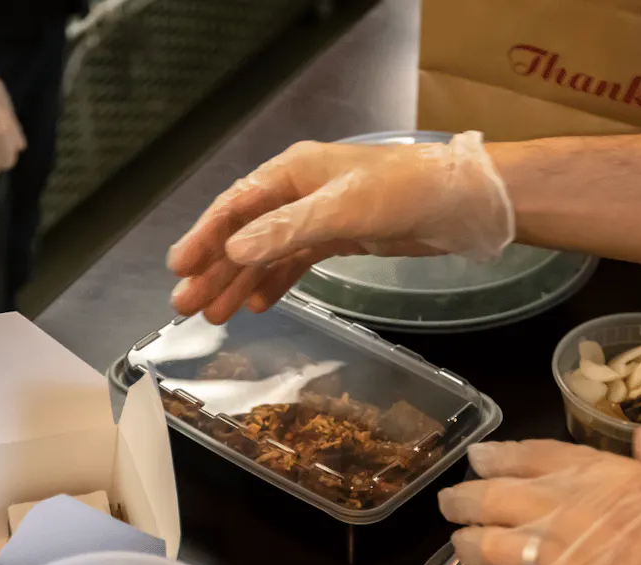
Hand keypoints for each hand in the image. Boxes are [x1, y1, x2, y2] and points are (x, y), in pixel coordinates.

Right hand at [164, 131, 513, 323]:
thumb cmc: (403, 192)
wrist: (463, 202)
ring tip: (214, 315)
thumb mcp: (341, 209)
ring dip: (239, 282)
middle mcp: (298, 192)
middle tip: (185, 306)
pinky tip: (257, 305)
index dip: (204, 238)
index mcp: (292, 173)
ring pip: (266, 253)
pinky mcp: (339, 238)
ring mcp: (318, 216)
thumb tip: (233, 251)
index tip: (178, 268)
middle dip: (214, 269)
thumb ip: (286, 230)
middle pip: (245, 234)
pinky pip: (294, 262)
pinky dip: (275, 283)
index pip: (235, 208)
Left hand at [437, 430, 640, 564]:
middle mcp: (570, 513)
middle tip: (452, 504)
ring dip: (469, 544)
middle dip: (464, 499)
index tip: (477, 460)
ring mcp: (560, 564)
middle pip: (493, 498)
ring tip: (463, 545)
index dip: (496, 457)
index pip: (531, 456)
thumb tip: (640, 440)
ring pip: (488, 548)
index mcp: (606, 476)